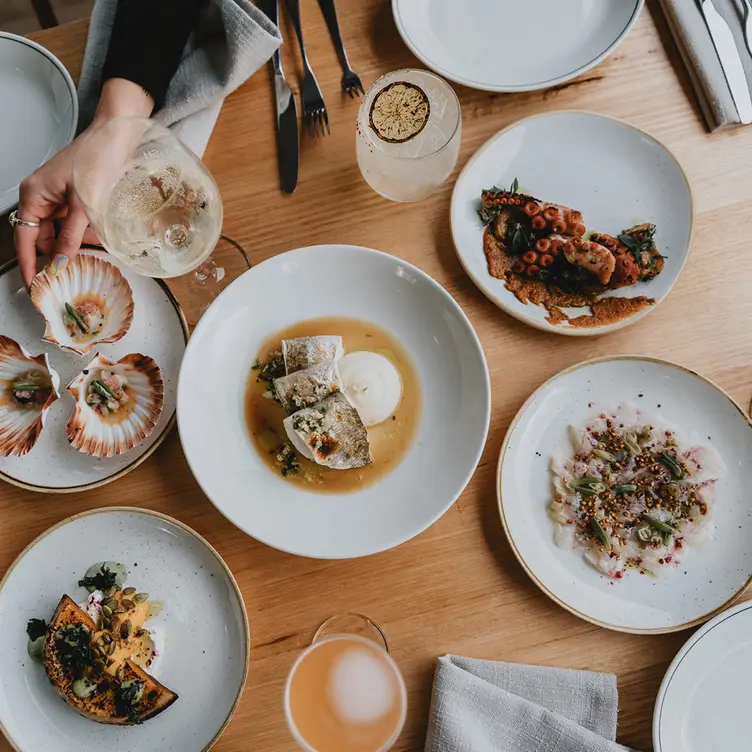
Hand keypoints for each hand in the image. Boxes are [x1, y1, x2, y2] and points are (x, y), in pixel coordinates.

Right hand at [14, 78, 153, 287]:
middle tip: (69, 278)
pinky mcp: (75, 198)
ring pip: (61, 233)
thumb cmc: (97, 158)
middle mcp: (42, 196)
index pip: (25, 238)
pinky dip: (84, 234)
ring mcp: (58, 197)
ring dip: (74, 245)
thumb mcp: (84, 204)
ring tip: (88, 255)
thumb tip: (60, 264)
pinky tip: (97, 238)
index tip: (34, 285)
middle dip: (58, 256)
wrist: (118, 135)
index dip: (29, 264)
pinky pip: (74, 224)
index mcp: (34, 194)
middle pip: (43, 238)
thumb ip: (71, 237)